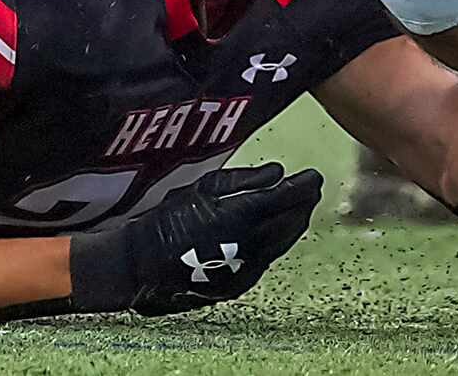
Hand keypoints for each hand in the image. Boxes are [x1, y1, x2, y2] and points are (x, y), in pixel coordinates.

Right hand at [67, 164, 321, 315]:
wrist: (143, 265)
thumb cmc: (166, 219)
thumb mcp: (200, 189)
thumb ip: (242, 180)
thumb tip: (277, 172)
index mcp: (241, 217)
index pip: (286, 199)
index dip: (304, 186)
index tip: (314, 175)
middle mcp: (251, 246)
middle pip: (291, 223)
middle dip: (304, 205)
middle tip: (311, 188)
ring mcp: (247, 270)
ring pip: (282, 244)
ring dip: (294, 224)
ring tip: (299, 207)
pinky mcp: (240, 285)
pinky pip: (267, 259)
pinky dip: (276, 242)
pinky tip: (275, 231)